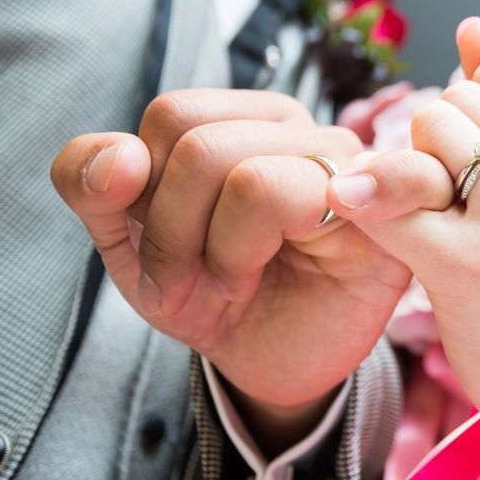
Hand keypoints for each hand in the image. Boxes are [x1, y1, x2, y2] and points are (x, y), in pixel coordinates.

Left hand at [51, 89, 418, 447]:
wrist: (273, 365)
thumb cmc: (214, 295)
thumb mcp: (131, 247)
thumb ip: (95, 187)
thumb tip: (118, 155)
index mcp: (244, 119)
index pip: (173, 114)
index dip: (146, 193)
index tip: (163, 251)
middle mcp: (301, 128)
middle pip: (201, 146)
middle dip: (174, 235)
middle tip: (197, 283)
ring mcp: (349, 164)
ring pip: (248, 177)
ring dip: (222, 256)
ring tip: (238, 282)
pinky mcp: (384, 213)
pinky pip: (307, 197)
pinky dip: (254, 253)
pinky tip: (275, 272)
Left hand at [323, 19, 479, 432]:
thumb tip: (471, 25)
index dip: (474, 117)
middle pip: (458, 99)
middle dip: (442, 139)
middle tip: (461, 198)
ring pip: (428, 131)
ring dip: (415, 168)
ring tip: (442, 217)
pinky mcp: (468, 265)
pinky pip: (393, 196)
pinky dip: (369, 201)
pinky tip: (365, 215)